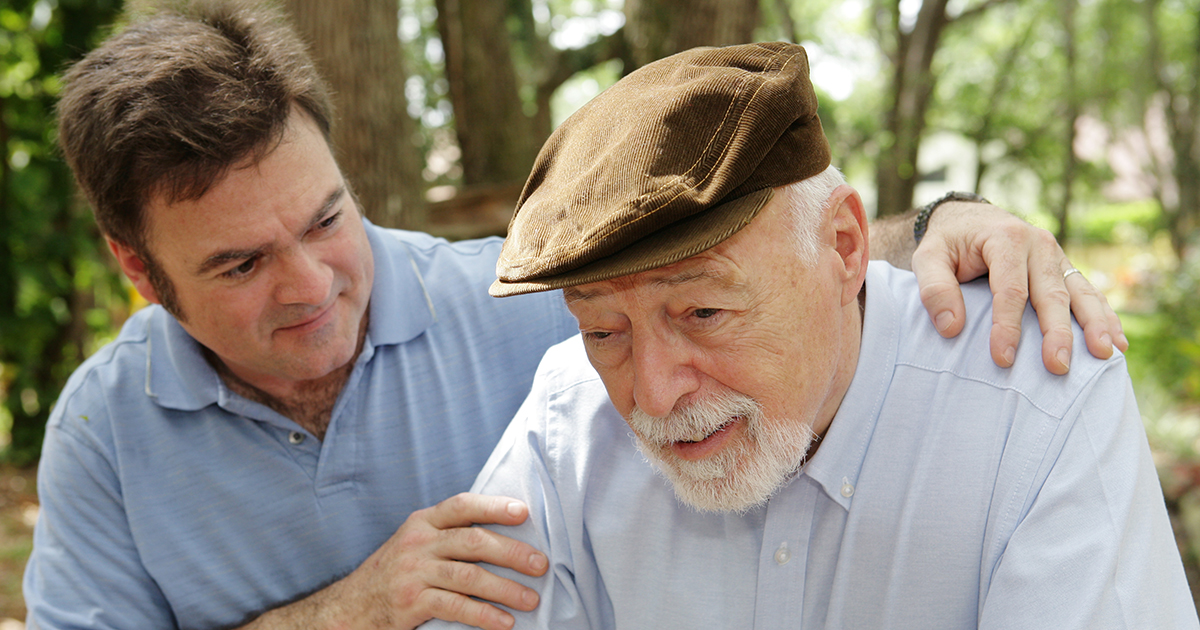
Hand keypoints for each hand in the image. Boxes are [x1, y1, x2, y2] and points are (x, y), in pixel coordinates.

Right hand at [309, 493, 547, 629]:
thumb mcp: (417, 544)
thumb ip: (450, 536)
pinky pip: (455, 607)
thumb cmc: (395, 574)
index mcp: (423, 522)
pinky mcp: (410, 603)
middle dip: (512, 552)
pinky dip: (483, 615)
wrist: (350, 608)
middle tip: (541, 564)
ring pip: (468, 576)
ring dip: (505, 588)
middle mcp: (418, 542)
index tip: (523, 512)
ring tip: (531, 599)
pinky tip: (503, 623)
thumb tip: (507, 536)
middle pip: (473, 541)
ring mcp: (413, 573)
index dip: (494, 506)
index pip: (462, 505)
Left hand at [910, 201, 1127, 374]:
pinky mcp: (1064, 270)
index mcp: (1006, 239)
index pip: (1010, 290)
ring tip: (1105, 354)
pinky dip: (1105, 317)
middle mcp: (1039, 245)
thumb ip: (934, 289)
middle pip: (1051, 294)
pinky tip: (1117, 343)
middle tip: (1058, 366)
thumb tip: (951, 327)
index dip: (1007, 326)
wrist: (968, 219)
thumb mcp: (927, 257)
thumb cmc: (947, 244)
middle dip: (1057, 333)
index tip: (1003, 359)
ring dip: (1095, 325)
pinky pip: (1088, 294)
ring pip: (1080, 293)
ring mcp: (1057, 257)